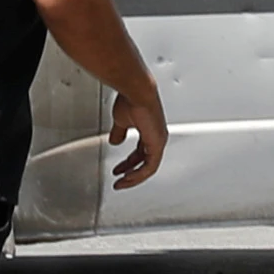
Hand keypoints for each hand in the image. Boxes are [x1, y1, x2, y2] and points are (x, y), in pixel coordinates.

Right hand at [108, 71, 170, 189]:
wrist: (136, 91)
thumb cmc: (131, 99)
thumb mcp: (121, 120)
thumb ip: (119, 132)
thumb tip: (115, 141)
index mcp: (150, 132)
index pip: (141, 153)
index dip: (130, 163)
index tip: (119, 170)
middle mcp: (157, 137)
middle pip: (146, 163)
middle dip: (131, 173)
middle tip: (121, 181)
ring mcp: (159, 141)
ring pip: (149, 168)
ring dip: (134, 177)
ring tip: (122, 182)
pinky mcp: (157, 144)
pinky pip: (150, 166)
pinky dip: (138, 173)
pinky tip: (128, 177)